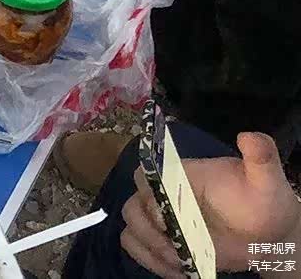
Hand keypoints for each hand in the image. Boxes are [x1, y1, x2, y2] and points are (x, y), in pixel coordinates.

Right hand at [121, 133, 300, 277]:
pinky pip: (137, 249)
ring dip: (149, 251)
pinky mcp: (163, 243)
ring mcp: (161, 222)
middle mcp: (164, 196)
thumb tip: (249, 136)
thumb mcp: (267, 180)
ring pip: (130, 231)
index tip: (168, 218)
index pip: (144, 175)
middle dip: (148, 232)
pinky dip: (149, 262)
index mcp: (180, 175)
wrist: (269, 235)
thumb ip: (261, 156)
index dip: (148, 197)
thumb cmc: (264, 202)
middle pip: (131, 207)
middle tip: (176, 249)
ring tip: (179, 263)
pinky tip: (177, 271)